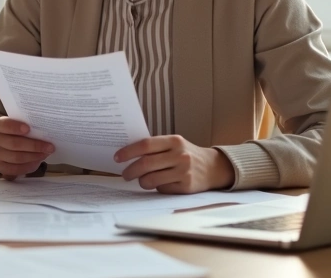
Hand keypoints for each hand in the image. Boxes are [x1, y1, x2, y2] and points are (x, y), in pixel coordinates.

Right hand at [0, 117, 53, 179]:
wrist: (1, 146)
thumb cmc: (14, 133)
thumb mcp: (17, 125)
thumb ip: (26, 127)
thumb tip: (43, 131)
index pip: (5, 125)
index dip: (16, 127)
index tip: (28, 128)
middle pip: (14, 144)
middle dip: (34, 146)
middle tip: (49, 146)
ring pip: (16, 158)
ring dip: (34, 157)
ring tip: (45, 154)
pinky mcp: (0, 167)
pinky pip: (15, 169)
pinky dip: (28, 166)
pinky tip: (37, 162)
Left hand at [115, 135, 234, 193]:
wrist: (213, 167)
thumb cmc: (186, 154)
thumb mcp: (175, 145)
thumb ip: (156, 147)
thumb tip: (127, 154)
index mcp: (174, 141)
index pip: (145, 144)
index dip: (128, 151)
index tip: (117, 157)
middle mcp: (180, 155)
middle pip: (145, 163)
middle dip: (130, 170)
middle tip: (125, 175)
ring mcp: (184, 171)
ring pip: (151, 179)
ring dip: (141, 182)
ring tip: (141, 180)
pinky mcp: (186, 186)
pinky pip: (162, 189)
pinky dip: (157, 188)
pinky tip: (160, 184)